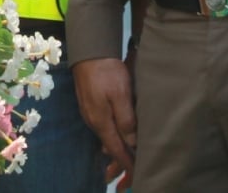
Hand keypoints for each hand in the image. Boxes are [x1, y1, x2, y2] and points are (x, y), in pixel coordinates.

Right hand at [74, 57, 136, 185]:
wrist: (89, 51)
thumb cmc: (107, 71)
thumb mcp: (120, 93)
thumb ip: (126, 118)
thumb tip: (132, 141)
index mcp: (102, 122)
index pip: (117, 149)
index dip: (128, 163)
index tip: (138, 175)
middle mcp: (94, 122)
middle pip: (110, 147)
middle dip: (121, 161)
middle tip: (131, 176)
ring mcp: (90, 114)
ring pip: (106, 137)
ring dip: (116, 150)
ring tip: (127, 160)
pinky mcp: (90, 106)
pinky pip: (103, 128)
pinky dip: (112, 137)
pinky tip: (117, 137)